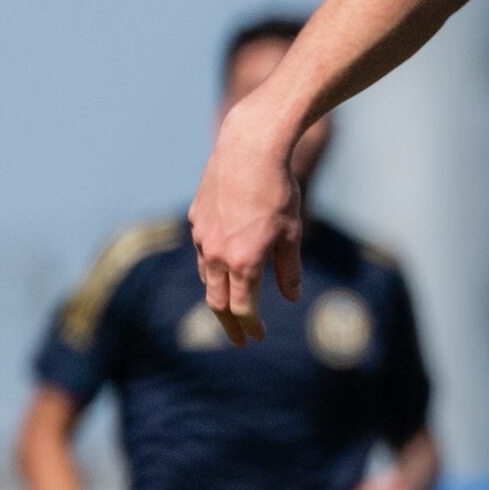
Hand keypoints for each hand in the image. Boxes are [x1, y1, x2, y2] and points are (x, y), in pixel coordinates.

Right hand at [190, 105, 307, 345]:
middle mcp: (216, 253)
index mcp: (242, 262)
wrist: (249, 149)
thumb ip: (289, 270)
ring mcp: (201, 236)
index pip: (243, 308)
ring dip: (218, 295)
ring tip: (229, 307)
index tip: (258, 337)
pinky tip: (222, 266)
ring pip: (206, 276)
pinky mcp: (195, 218)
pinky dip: (212, 266)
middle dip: (228, 324)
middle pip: (216, 301)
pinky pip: (202, 250)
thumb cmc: (278, 191)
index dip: (251, 326)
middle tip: (239, 340)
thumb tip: (290, 298)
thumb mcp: (293, 233)